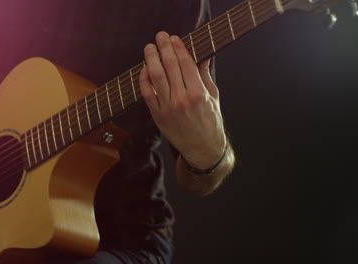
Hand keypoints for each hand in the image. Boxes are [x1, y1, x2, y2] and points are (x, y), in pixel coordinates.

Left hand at [140, 31, 225, 168]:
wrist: (203, 148)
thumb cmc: (210, 121)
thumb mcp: (213, 96)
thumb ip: (204, 75)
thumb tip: (201, 55)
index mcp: (198, 94)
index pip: (186, 64)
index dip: (178, 48)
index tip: (174, 38)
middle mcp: (182, 100)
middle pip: (170, 67)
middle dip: (164, 48)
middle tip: (160, 36)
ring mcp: (168, 108)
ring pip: (156, 77)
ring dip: (151, 59)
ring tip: (149, 48)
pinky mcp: (158, 116)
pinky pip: (147, 93)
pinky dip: (144, 79)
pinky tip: (144, 69)